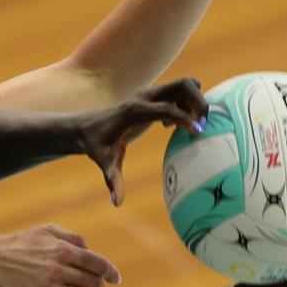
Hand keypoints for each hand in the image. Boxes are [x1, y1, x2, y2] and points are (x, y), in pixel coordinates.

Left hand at [80, 77, 207, 205]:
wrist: (86, 128)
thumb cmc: (97, 145)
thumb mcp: (105, 163)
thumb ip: (113, 181)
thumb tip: (116, 202)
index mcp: (135, 111)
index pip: (167, 108)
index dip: (185, 119)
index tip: (198, 132)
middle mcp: (145, 96)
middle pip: (184, 84)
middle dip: (200, 101)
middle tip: (200, 125)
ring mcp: (149, 93)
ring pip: (185, 84)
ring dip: (194, 101)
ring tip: (186, 125)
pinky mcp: (152, 96)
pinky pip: (179, 91)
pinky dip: (185, 103)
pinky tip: (170, 125)